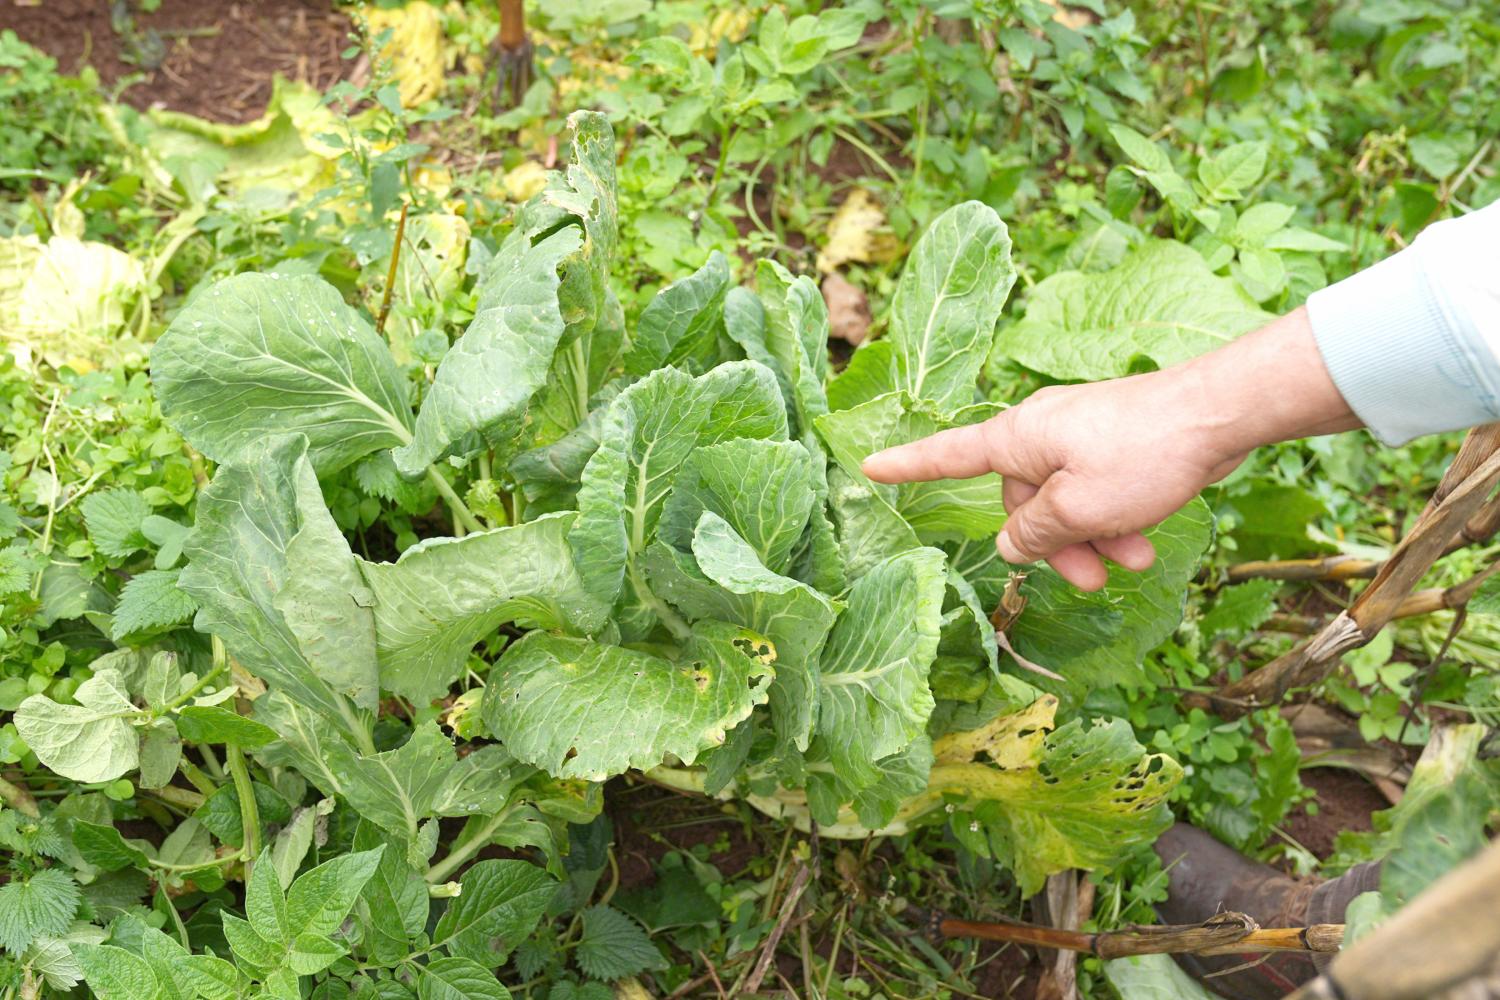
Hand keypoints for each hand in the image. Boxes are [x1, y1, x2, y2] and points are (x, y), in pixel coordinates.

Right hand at [861, 308, 1359, 589]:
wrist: (1217, 413)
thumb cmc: (1142, 453)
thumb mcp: (1079, 508)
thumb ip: (1034, 533)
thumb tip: (1009, 545)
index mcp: (1016, 438)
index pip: (946, 455)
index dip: (907, 466)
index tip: (870, 468)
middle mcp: (1039, 431)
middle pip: (1021, 499)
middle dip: (1053, 542)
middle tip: (1090, 578)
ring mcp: (1078, 434)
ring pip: (1065, 500)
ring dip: (1092, 537)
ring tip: (1132, 562)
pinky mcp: (1112, 441)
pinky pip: (1096, 488)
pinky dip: (1113, 516)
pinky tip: (1145, 541)